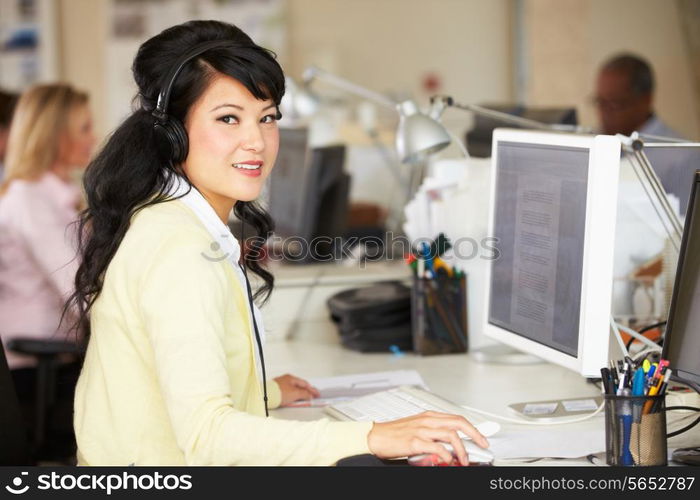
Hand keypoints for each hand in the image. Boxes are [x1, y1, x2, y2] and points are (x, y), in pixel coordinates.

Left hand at [274, 373, 319, 405]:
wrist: (266, 396)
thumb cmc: (278, 393)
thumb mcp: (295, 393)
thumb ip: (305, 394)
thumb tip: (310, 395)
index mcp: (291, 378)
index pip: (305, 384)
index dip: (312, 390)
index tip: (317, 394)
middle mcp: (285, 380)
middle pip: (299, 386)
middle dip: (306, 392)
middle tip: (312, 397)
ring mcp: (281, 385)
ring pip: (293, 390)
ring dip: (299, 395)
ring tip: (303, 400)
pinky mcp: (277, 392)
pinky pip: (288, 394)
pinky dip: (292, 397)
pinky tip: (293, 401)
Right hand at [366, 411, 488, 465]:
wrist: (375, 436)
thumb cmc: (394, 433)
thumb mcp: (417, 427)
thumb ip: (433, 432)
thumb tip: (449, 443)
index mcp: (429, 416)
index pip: (456, 417)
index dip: (472, 427)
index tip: (481, 436)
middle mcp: (427, 420)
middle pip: (458, 422)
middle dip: (475, 434)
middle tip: (483, 445)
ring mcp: (421, 430)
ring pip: (451, 435)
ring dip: (462, 449)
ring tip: (464, 460)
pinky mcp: (415, 442)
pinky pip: (437, 448)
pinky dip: (446, 455)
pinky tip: (448, 460)